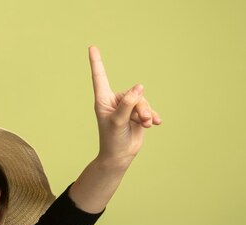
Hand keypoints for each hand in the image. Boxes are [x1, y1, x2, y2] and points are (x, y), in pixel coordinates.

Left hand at [89, 46, 161, 167]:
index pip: (100, 77)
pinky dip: (152, 115)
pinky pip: (148, 108)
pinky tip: (155, 123)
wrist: (120, 155)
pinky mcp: (137, 113)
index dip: (96, 62)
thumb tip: (139, 87)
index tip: (91, 47)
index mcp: (103, 100)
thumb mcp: (118, 121)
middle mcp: (114, 100)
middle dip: (140, 107)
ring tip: (145, 124)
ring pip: (143, 101)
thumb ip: (128, 103)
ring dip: (146, 113)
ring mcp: (126, 106)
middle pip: (133, 93)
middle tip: (140, 120)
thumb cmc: (112, 140)